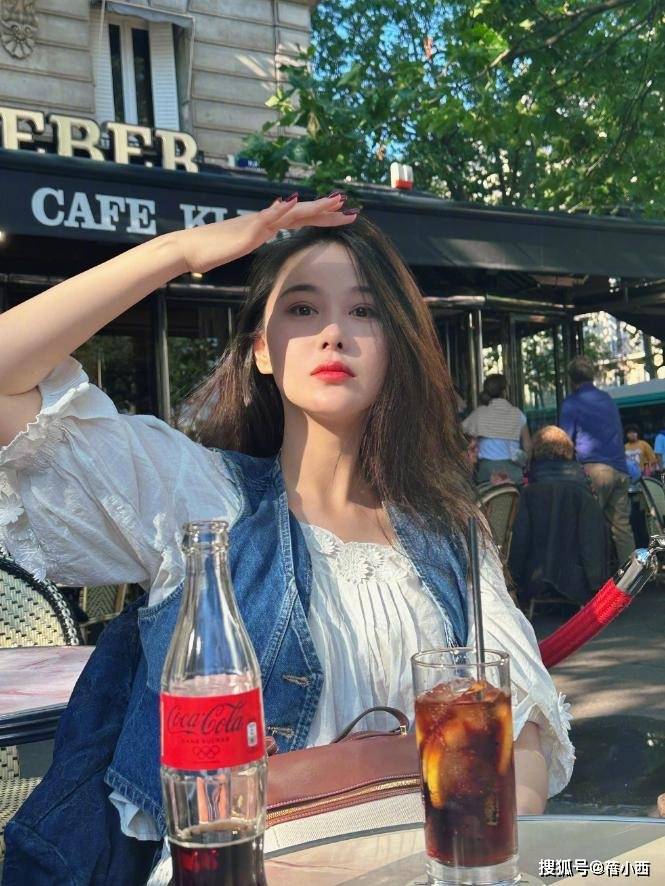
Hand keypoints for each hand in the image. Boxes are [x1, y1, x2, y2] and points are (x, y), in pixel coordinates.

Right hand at [176, 193, 356, 273]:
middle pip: (303, 214)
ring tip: (334, 201)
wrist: (190, 250)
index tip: (344, 216)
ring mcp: (256, 223)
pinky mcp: (246, 230)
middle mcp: (265, 220)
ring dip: (313, 206)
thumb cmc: (213, 251)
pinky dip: (281, 210)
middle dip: (328, 212)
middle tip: (352, 209)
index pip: (300, 220)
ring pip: (290, 212)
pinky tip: (295, 203)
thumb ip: (256, 238)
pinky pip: (266, 218)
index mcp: (266, 226)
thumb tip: (267, 237)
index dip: (323, 217)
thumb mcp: (242, 246)